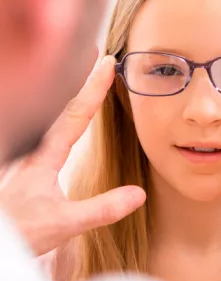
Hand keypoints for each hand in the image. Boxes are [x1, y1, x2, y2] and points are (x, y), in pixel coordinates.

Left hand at [0, 55, 145, 256]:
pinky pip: (45, 121)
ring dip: (68, 85)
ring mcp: (29, 151)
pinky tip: (62, 107)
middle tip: (94, 50)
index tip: (108, 63)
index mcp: (45, 155)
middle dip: (79, 73)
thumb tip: (138, 194)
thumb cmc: (21, 230)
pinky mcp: (28, 160)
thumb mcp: (64, 223)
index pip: (76, 113)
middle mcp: (35, 146)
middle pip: (61, 101)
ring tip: (81, 68)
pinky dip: (59, 105)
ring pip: (50, 108)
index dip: (94, 87)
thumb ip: (102, 208)